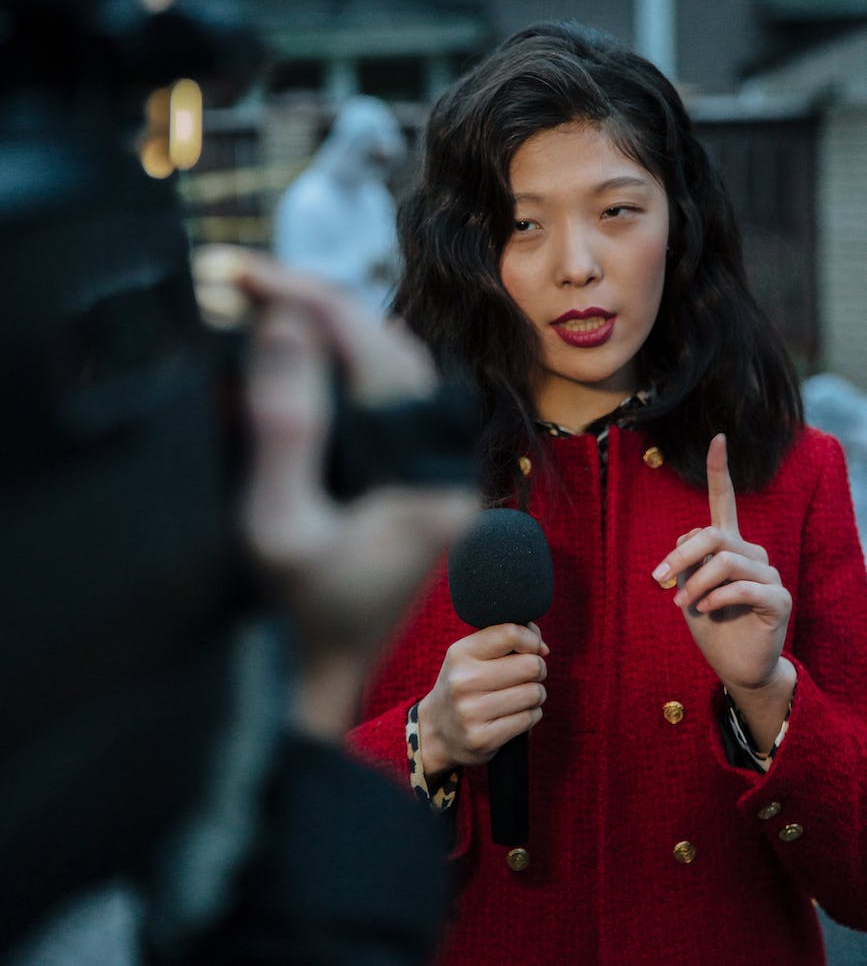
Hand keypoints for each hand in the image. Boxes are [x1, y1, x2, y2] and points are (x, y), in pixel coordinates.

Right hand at [192, 246, 476, 736]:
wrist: (314, 677)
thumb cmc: (294, 619)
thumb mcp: (277, 526)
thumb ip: (285, 424)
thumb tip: (285, 321)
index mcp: (432, 480)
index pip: (381, 357)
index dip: (311, 302)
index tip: (243, 275)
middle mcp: (444, 466)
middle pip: (388, 351)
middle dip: (314, 306)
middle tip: (243, 281)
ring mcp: (426, 468)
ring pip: (381, 368)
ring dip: (321, 331)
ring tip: (257, 304)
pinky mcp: (402, 473)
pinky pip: (372, 397)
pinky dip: (327, 366)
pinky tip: (286, 352)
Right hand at [417, 623, 547, 780]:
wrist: (437, 730)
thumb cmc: (466, 683)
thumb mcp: (472, 655)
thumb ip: (506, 639)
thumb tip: (542, 648)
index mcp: (461, 654)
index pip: (510, 633)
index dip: (532, 640)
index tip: (533, 648)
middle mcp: (463, 681)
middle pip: (531, 665)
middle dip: (538, 669)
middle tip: (527, 676)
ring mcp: (471, 712)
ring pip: (534, 693)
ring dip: (536, 695)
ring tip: (520, 696)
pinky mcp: (483, 738)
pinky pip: (530, 718)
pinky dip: (530, 714)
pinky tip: (514, 714)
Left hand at [651, 434, 792, 693]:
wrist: (735, 664)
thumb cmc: (711, 623)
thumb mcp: (688, 587)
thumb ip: (686, 561)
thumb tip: (685, 542)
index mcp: (728, 545)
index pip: (723, 501)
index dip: (720, 470)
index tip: (718, 438)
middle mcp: (751, 553)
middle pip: (713, 535)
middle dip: (681, 555)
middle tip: (658, 578)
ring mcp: (768, 575)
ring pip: (726, 561)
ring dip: (696, 582)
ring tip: (683, 602)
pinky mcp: (778, 600)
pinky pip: (745, 587)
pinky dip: (718, 597)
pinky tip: (707, 609)